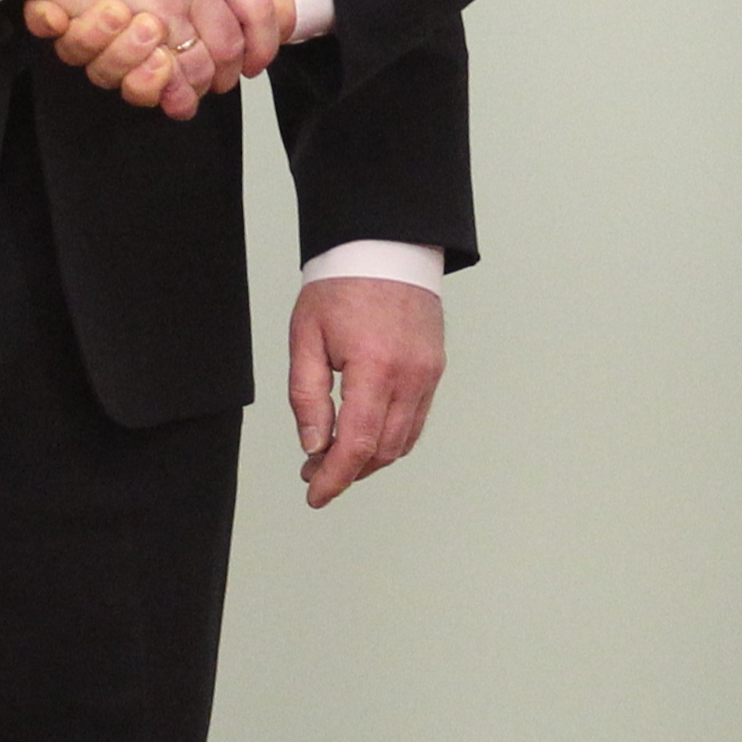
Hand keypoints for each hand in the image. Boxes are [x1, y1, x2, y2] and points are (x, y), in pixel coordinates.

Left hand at [283, 273, 445, 507]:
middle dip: (347, 472)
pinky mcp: (435, 369)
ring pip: (402, 441)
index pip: (356, 445)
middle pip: (382, 451)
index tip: (315, 494)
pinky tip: (366, 434)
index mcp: (374, 367)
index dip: (334, 478)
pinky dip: (390, 438)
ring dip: (370, 459)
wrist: (385, 247)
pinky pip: (416, 420)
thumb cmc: (342, 285)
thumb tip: (314, 446)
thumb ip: (308, 397)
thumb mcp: (306, 338)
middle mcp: (410, 375)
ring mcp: (428, 374)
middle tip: (315, 472)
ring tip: (336, 456)